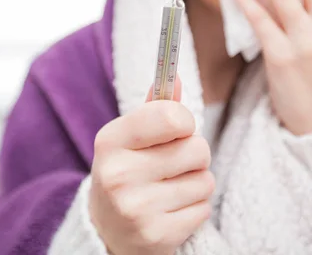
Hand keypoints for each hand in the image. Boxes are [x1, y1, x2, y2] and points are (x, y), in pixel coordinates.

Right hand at [89, 78, 213, 254]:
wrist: (106, 230)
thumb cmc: (126, 171)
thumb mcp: (130, 137)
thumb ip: (155, 108)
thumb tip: (175, 76)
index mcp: (110, 141)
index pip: (170, 116)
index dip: (185, 120)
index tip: (179, 128)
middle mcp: (119, 175)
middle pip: (197, 148)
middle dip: (195, 154)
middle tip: (175, 163)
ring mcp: (136, 209)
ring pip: (205, 180)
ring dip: (197, 183)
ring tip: (172, 188)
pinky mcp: (156, 235)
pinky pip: (204, 208)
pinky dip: (195, 208)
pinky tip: (172, 209)